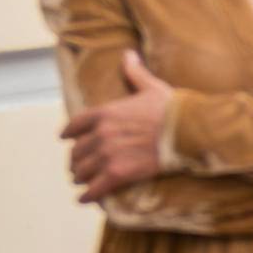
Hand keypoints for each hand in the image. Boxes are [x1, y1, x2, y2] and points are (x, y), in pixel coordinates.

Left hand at [60, 50, 172, 203]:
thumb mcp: (151, 87)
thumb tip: (128, 54)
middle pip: (77, 151)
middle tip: (76, 165)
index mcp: (106, 113)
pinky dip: (87, 196)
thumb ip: (135, 72)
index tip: (64, 138)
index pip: (76, 125)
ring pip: (83, 170)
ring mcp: (108, 156)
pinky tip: (84, 199)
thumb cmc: (173, 109)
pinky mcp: (118, 174)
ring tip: (80, 181)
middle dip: (75, 159)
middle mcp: (101, 135)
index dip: (68, 133)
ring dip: (80, 176)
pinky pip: (95, 189)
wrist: (188, 131)